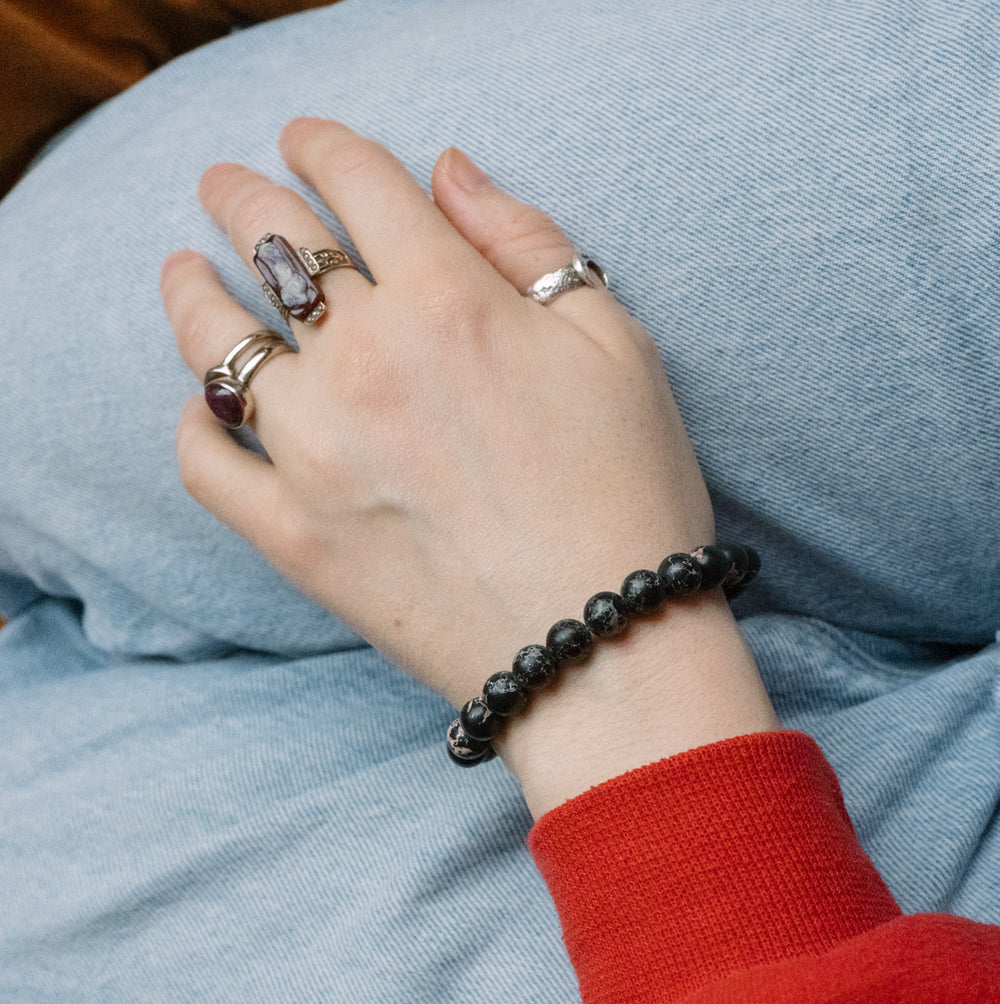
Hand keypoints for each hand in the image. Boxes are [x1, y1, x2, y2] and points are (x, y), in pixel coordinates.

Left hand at [161, 119, 776, 811]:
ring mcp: (316, 451)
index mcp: (450, 301)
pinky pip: (207, 463)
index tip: (306, 142)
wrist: (601, 650)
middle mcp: (366, 362)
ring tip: (184, 274)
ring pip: (218, 342)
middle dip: (243, 195)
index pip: (356, 182)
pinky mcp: (293, 535)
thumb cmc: (630, 495)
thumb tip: (447, 171)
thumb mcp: (615, 345)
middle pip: (272, 243)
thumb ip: (526, 242)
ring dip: (191, 291)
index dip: (321, 144)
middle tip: (228, 185)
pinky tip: (207, 407)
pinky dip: (196, 424)